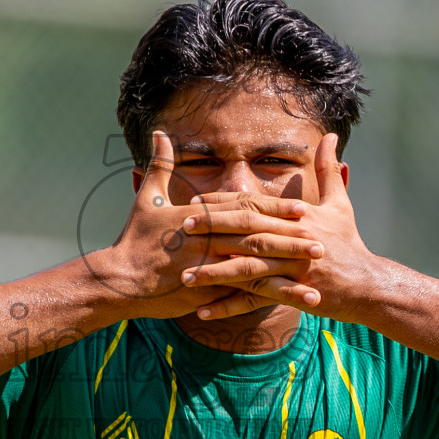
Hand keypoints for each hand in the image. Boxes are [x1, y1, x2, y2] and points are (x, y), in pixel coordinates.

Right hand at [92, 131, 324, 319]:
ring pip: (255, 267)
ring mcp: (207, 267)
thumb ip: (161, 166)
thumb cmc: (133, 240)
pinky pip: (243, 297)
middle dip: (290, 239)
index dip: (274, 209)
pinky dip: (272, 299)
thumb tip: (159, 133)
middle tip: (321, 241)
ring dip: (288, 272)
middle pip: (256, 236)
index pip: (243, 209)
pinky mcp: (204, 292)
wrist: (117, 280)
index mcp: (199, 216)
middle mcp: (206, 239)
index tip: (301, 210)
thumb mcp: (147, 199)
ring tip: (317, 275)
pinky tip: (294, 304)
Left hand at [181, 132, 381, 322]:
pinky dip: (228, 307)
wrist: (368, 284)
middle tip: (181, 228)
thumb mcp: (340, 204)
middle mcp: (291, 238)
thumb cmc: (350, 244)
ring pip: (246, 266)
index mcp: (296, 216)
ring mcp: (291, 267)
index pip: (253, 203)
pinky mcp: (292, 292)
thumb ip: (329, 170)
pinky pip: (254, 301)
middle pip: (245, 230)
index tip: (195, 200)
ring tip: (184, 275)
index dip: (223, 202)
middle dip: (212, 228)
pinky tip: (203, 312)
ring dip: (213, 271)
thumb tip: (332, 136)